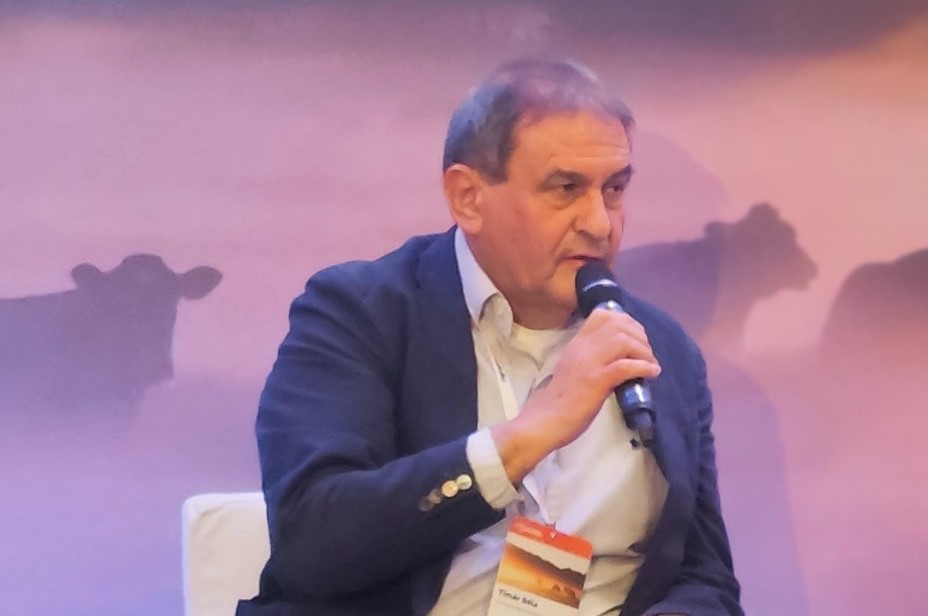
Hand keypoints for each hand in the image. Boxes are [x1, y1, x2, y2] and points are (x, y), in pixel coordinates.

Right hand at [491, 308, 660, 482]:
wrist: (546, 420)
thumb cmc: (562, 399)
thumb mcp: (574, 367)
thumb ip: (592, 357)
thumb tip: (619, 356)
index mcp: (577, 343)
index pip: (602, 315)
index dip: (626, 320)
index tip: (636, 334)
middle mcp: (583, 348)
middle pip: (617, 324)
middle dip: (639, 335)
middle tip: (647, 351)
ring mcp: (589, 363)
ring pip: (623, 341)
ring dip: (644, 351)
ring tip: (650, 363)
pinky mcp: (596, 381)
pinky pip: (625, 366)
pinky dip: (644, 367)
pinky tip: (652, 373)